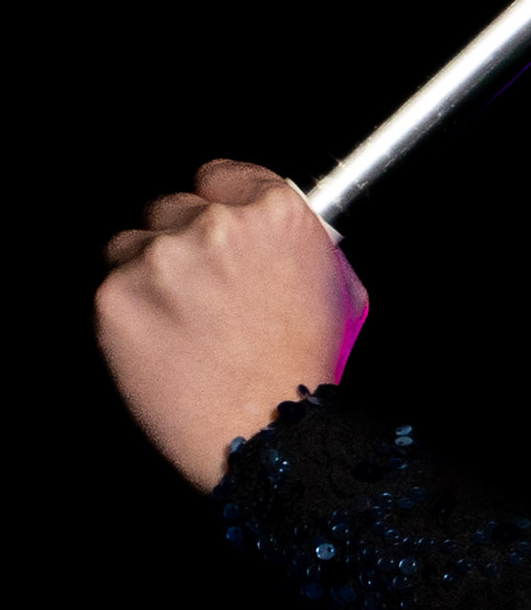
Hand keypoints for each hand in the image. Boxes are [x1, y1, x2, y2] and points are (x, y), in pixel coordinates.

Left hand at [95, 163, 366, 489]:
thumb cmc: (307, 370)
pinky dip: (129, 313)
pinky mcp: (116, 295)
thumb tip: (277, 229)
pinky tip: (162, 345)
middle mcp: (216, 225)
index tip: (214, 229)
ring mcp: (161, 258)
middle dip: (181, 244)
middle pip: (172, 207)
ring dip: (149, 275)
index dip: (218, 204)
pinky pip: (111, 286)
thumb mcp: (340, 292)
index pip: (221, 176)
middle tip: (200, 294)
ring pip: (133, 244)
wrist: (268, 433)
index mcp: (275, 213)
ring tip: (181, 326)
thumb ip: (302, 245)